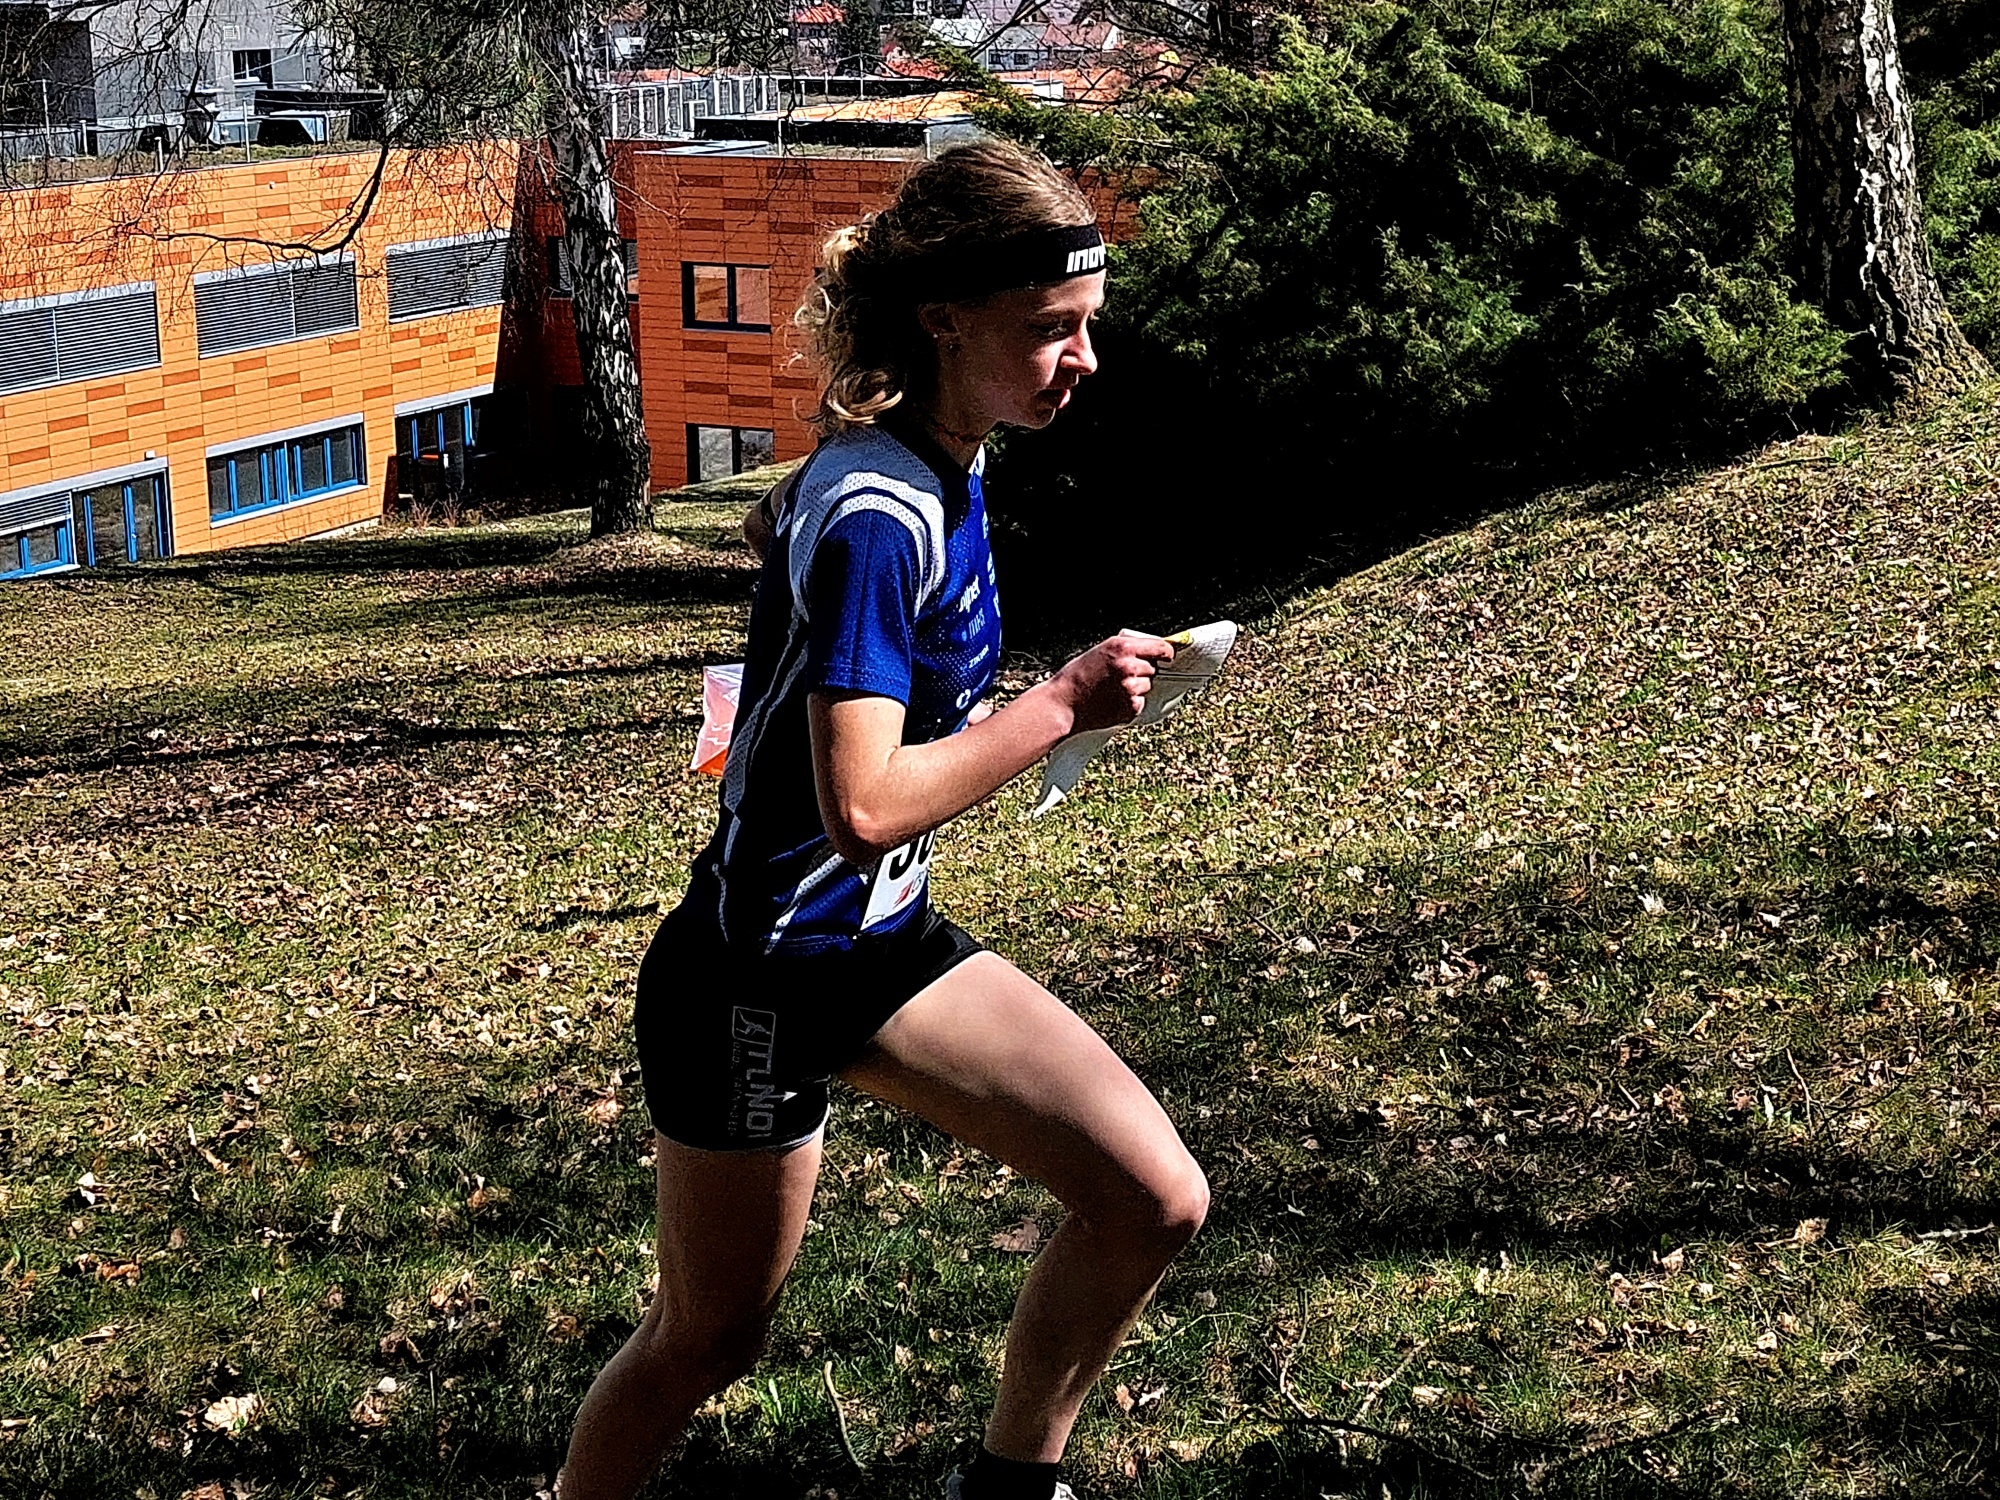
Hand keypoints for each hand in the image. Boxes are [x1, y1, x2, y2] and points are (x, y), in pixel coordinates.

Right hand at [1053, 632, 1174, 732]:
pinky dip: (1131, 702)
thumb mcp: (1100, 650)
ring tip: (1113, 689)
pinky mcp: (1131, 708)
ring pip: (1147, 685)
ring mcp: (1131, 689)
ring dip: (1137, 687)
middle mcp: (1130, 667)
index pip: (1161, 647)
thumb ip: (1126, 647)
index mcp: (1123, 648)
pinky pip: (1140, 701)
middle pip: (1153, 668)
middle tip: (1121, 675)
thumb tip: (1152, 648)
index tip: (1166, 656)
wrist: (1063, 704)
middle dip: (1143, 670)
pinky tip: (1112, 700)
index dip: (1165, 652)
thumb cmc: (1077, 675)